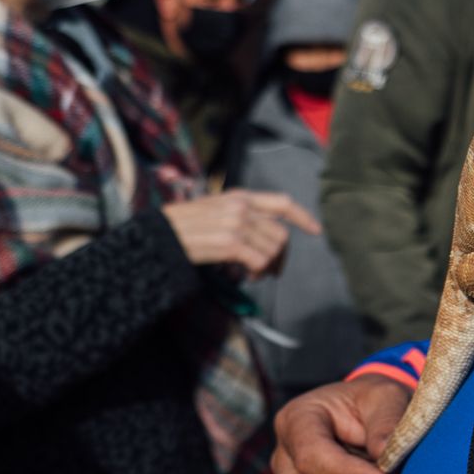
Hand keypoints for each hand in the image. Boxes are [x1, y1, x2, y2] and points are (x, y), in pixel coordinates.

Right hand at [162, 189, 320, 278]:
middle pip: (280, 234)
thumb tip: (267, 237)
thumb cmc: (183, 228)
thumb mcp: (214, 211)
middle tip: (268, 271)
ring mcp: (236, 223)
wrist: (158, 236)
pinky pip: (260, 261)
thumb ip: (241, 216)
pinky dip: (258, 273)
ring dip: (267, 267)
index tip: (315, 230)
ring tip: (253, 274)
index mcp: (239, 196)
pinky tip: (247, 276)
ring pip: (272, 249)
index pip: (282, 202)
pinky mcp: (229, 242)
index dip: (302, 216)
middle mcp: (241, 206)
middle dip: (279, 256)